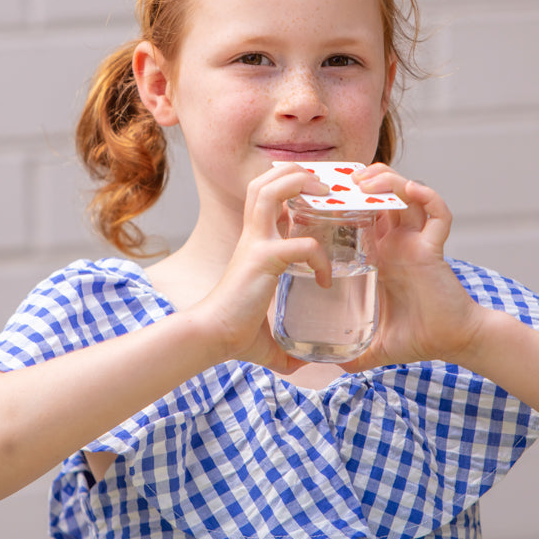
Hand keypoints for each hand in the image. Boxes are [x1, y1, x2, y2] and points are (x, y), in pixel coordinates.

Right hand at [195, 163, 330, 372]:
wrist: (210, 338)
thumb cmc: (233, 334)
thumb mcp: (265, 333)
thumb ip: (285, 346)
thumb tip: (306, 366)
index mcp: (254, 242)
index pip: (269, 196)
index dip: (292, 187)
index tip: (320, 199)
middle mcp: (252, 235)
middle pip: (267, 180)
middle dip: (298, 172)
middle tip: (326, 187)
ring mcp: (256, 244)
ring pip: (273, 191)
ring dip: (303, 186)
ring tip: (327, 198)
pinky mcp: (263, 259)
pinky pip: (301, 245)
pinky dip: (320, 256)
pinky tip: (326, 279)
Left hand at [339, 165, 485, 370]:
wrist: (452, 343)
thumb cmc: (417, 337)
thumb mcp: (373, 344)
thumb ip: (349, 351)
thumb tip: (323, 366)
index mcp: (381, 255)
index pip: (361, 215)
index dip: (344, 201)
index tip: (320, 196)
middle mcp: (398, 242)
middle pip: (382, 194)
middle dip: (363, 181)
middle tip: (341, 180)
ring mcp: (417, 242)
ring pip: (406, 194)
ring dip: (388, 180)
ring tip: (366, 182)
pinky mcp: (434, 248)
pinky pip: (438, 213)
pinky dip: (427, 197)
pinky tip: (410, 190)